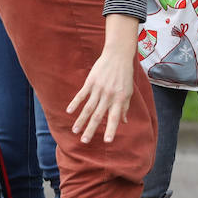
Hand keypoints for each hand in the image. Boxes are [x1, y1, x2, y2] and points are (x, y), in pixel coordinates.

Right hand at [67, 15, 139, 143]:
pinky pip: (81, 95)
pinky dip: (75, 103)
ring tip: (75, 131)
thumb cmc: (125, 76)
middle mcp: (109, 96)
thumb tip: (123, 122)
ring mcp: (99, 89)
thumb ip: (125, 107)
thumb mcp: (128, 91)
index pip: (114, 118)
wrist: (118, 56)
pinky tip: (68, 112)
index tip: (107, 141)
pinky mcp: (90, 82)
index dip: (111, 130)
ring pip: (88, 108)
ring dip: (81, 120)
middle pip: (98, 116)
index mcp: (119, 99)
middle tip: (85, 141)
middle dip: (91, 129)